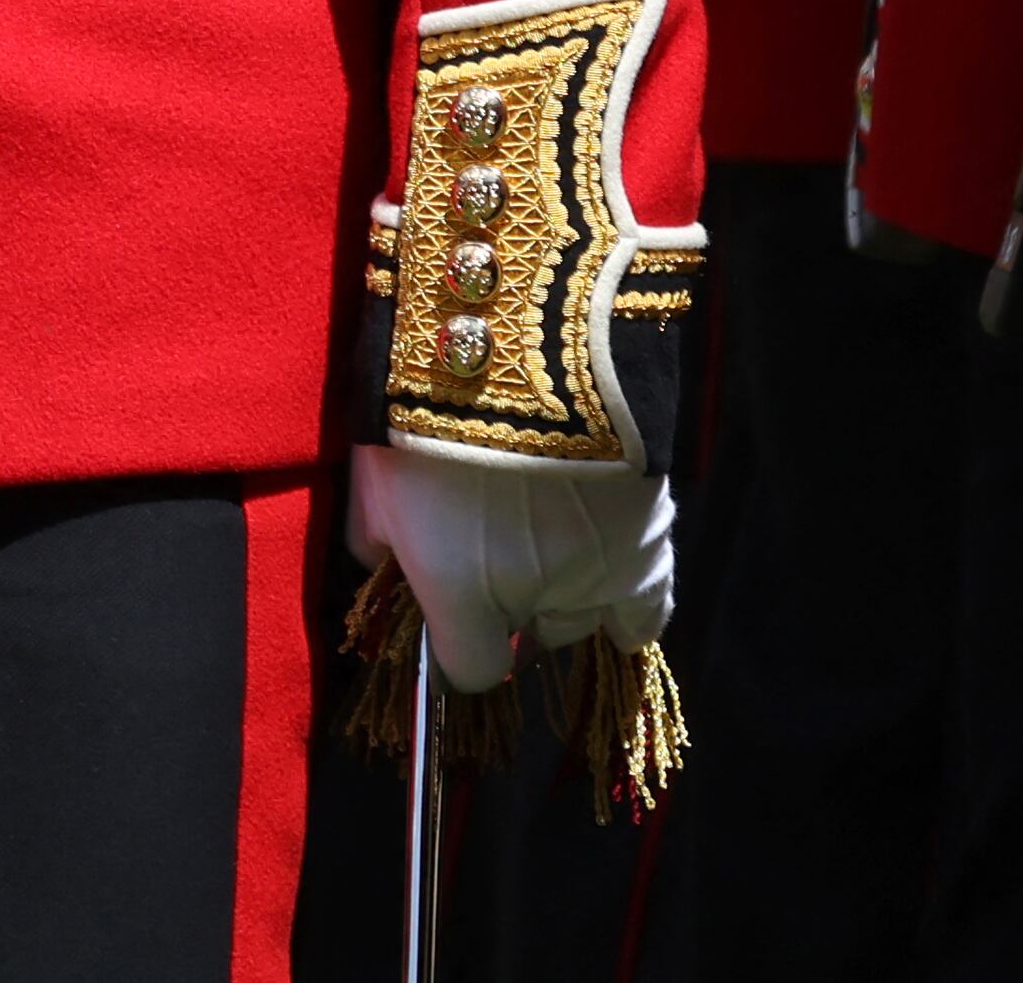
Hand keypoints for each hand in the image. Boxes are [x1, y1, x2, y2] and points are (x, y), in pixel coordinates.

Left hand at [348, 443, 672, 689]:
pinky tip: (615, 587)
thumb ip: (373, 543)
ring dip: (569, 601)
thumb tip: (384, 570)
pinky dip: (630, 605)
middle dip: (512, 609)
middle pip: (531, 638)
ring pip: (589, 622)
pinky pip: (648, 607)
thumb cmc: (423, 416)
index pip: (468, 669)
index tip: (448, 623)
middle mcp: (536, 601)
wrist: (521, 353)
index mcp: (463, 596)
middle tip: (497, 560)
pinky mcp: (651, 543)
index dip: (456, 650)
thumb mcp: (371, 483)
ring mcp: (601, 575)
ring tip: (552, 558)